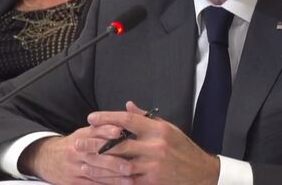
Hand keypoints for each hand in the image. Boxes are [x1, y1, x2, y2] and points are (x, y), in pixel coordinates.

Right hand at [19, 125, 130, 183]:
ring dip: (114, 177)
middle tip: (130, 165)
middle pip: (96, 156)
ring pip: (96, 173)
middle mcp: (76, 151)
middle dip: (114, 161)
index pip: (94, 132)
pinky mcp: (73, 181)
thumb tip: (122, 125)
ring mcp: (74, 168)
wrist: (47, 159)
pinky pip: (92, 184)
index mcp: (80, 137)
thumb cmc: (73, 145)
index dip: (106, 132)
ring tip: (129, 179)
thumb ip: (101, 130)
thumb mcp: (82, 134)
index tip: (120, 132)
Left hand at [82, 101, 219, 183]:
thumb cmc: (183, 149)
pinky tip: (98, 179)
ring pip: (119, 165)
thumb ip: (145, 118)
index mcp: (158, 130)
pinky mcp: (152, 183)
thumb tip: (127, 105)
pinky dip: (112, 180)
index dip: (107, 117)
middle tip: (78, 143)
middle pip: (118, 144)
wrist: (202, 174)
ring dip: (99, 165)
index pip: (127, 119)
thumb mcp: (168, 128)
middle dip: (95, 144)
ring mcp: (153, 167)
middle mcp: (155, 147)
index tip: (91, 118)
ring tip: (83, 162)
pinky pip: (127, 182)